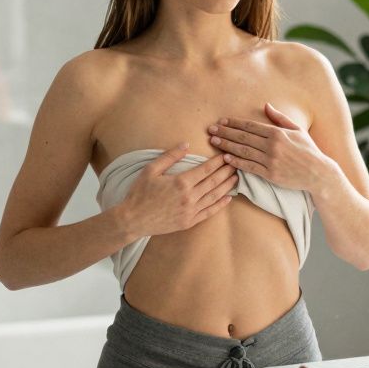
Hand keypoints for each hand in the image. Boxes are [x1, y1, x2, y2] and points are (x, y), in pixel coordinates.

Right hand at [114, 143, 237, 238]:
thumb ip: (170, 157)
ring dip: (227, 186)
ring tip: (236, 178)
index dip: (218, 161)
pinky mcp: (189, 222)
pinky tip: (228, 198)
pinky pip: (209, 212)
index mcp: (181, 182)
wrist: (132, 220)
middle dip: (226, 171)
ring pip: (214, 196)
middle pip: (214, 182)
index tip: (226, 155)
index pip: (206, 169)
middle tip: (236, 163)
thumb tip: (186, 144)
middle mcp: (189, 197)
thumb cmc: (139, 193)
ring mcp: (191, 211)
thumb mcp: (150, 170)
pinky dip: (220, 205)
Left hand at [207, 103, 334, 191]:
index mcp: (277, 133)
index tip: (222, 121)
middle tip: (211, 130)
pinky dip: (236, 162)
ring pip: (243, 151)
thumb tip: (266, 105)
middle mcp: (272, 145)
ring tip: (214, 142)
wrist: (318, 172)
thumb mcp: (297, 130)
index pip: (251, 126)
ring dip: (227, 145)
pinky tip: (226, 158)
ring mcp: (271, 160)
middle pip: (243, 137)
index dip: (234, 123)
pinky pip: (249, 167)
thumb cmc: (308, 150)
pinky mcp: (270, 174)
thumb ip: (280, 118)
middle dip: (225, 132)